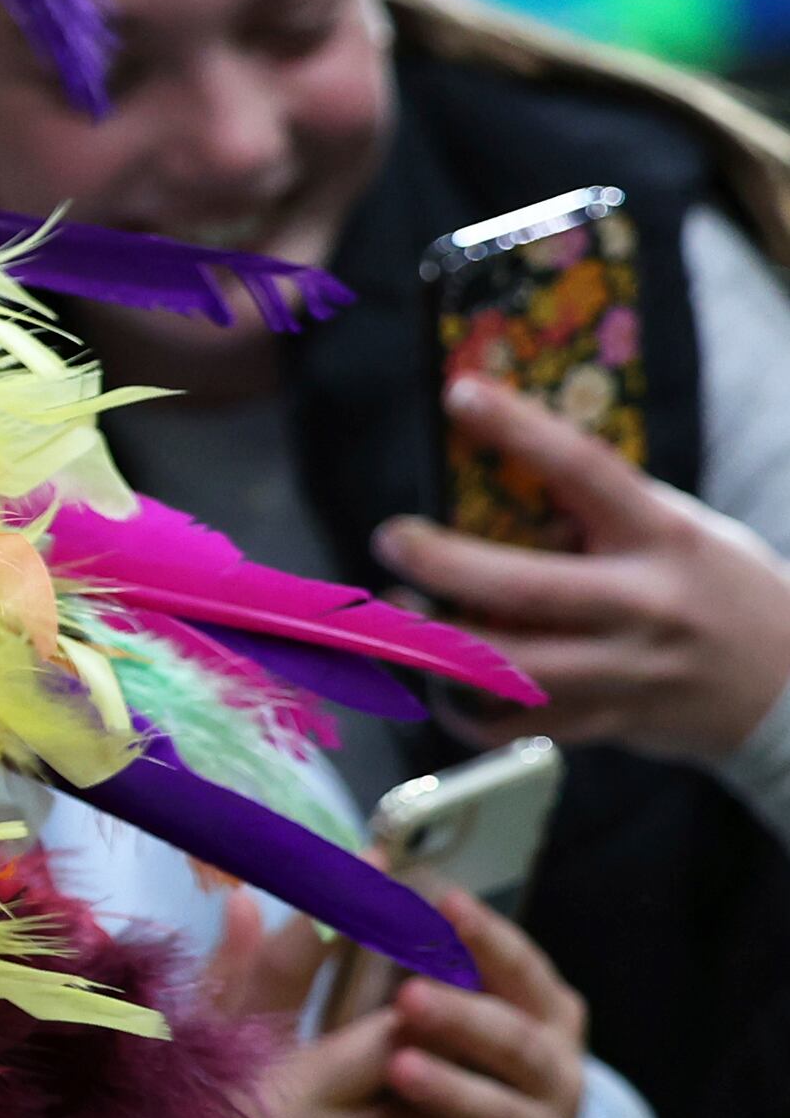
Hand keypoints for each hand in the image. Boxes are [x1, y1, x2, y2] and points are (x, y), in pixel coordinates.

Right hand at [210, 892, 425, 1117]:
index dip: (339, 929)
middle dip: (412, 1015)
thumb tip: (247, 905)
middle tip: (431, 981)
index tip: (371, 869)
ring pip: (414, 1106)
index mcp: (225, 1076)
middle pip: (380, 1043)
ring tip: (410, 1074)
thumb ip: (234, 993)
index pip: (289, 986)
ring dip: (422, 1090)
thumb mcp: (195, 1075)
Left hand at [359, 889, 590, 1117]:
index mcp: (541, 1017)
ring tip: (401, 1070)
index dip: (489, 938)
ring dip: (454, 1092)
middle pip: (518, 1043)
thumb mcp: (447, 1010)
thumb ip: (407, 955)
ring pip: (503, 1116)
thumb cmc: (461, 1061)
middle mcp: (554, 1076)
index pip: (523, 971)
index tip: (444, 903)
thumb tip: (359, 873)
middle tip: (409, 998)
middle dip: (466, 1018)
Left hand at [377, 378, 789, 766]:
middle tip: (393, 538)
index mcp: (665, 540)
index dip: (521, 428)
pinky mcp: (609, 722)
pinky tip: (440, 679)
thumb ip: (610, 510)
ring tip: (397, 614)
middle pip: (526, 587)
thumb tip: (505, 475)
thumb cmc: (723, 591)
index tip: (463, 395)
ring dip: (436, 641)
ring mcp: (626, 672)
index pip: (588, 469)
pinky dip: (466, 705)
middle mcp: (645, 606)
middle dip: (444, 563)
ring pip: (510, 666)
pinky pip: (518, 722)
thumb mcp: (687, 531)